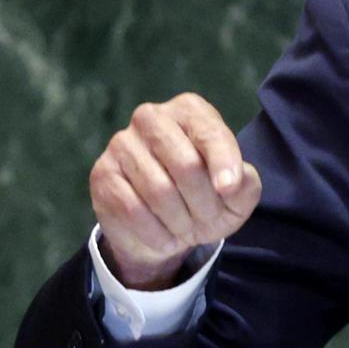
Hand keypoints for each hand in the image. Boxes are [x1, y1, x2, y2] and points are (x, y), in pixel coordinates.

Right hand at [88, 93, 261, 289]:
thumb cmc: (206, 200)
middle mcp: (152, 118)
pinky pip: (132, 210)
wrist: (163, 229)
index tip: (229, 189)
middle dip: (204, 203)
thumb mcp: (236, 196)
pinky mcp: (103, 174)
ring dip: (181, 222)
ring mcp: (122, 144)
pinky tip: (166, 237)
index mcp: (190, 111)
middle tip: (208, 220)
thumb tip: (232, 183)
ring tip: (187, 228)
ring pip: (159, 191)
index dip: (224, 163)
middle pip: (186, 165)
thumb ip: (245, 184)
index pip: (210, 134)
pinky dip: (156, 233)